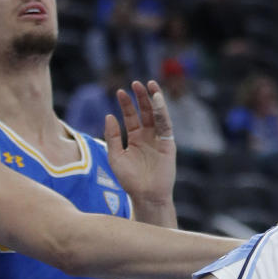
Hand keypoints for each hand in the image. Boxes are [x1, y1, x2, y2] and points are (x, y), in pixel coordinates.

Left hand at [103, 80, 175, 206]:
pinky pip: (165, 124)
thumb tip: (109, 115)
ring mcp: (159, 138)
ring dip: (154, 99)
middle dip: (141, 97)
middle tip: (135, 82)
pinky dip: (162, 111)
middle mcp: (148, 136)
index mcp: (135, 138)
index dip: (126, 104)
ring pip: (157, 114)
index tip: (119, 91)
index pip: (131, 116)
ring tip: (149, 85)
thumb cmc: (129, 180)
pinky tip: (157, 100)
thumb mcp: (115, 157)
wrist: (145, 196)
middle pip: (145, 111)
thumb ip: (112, 137)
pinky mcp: (168, 143)